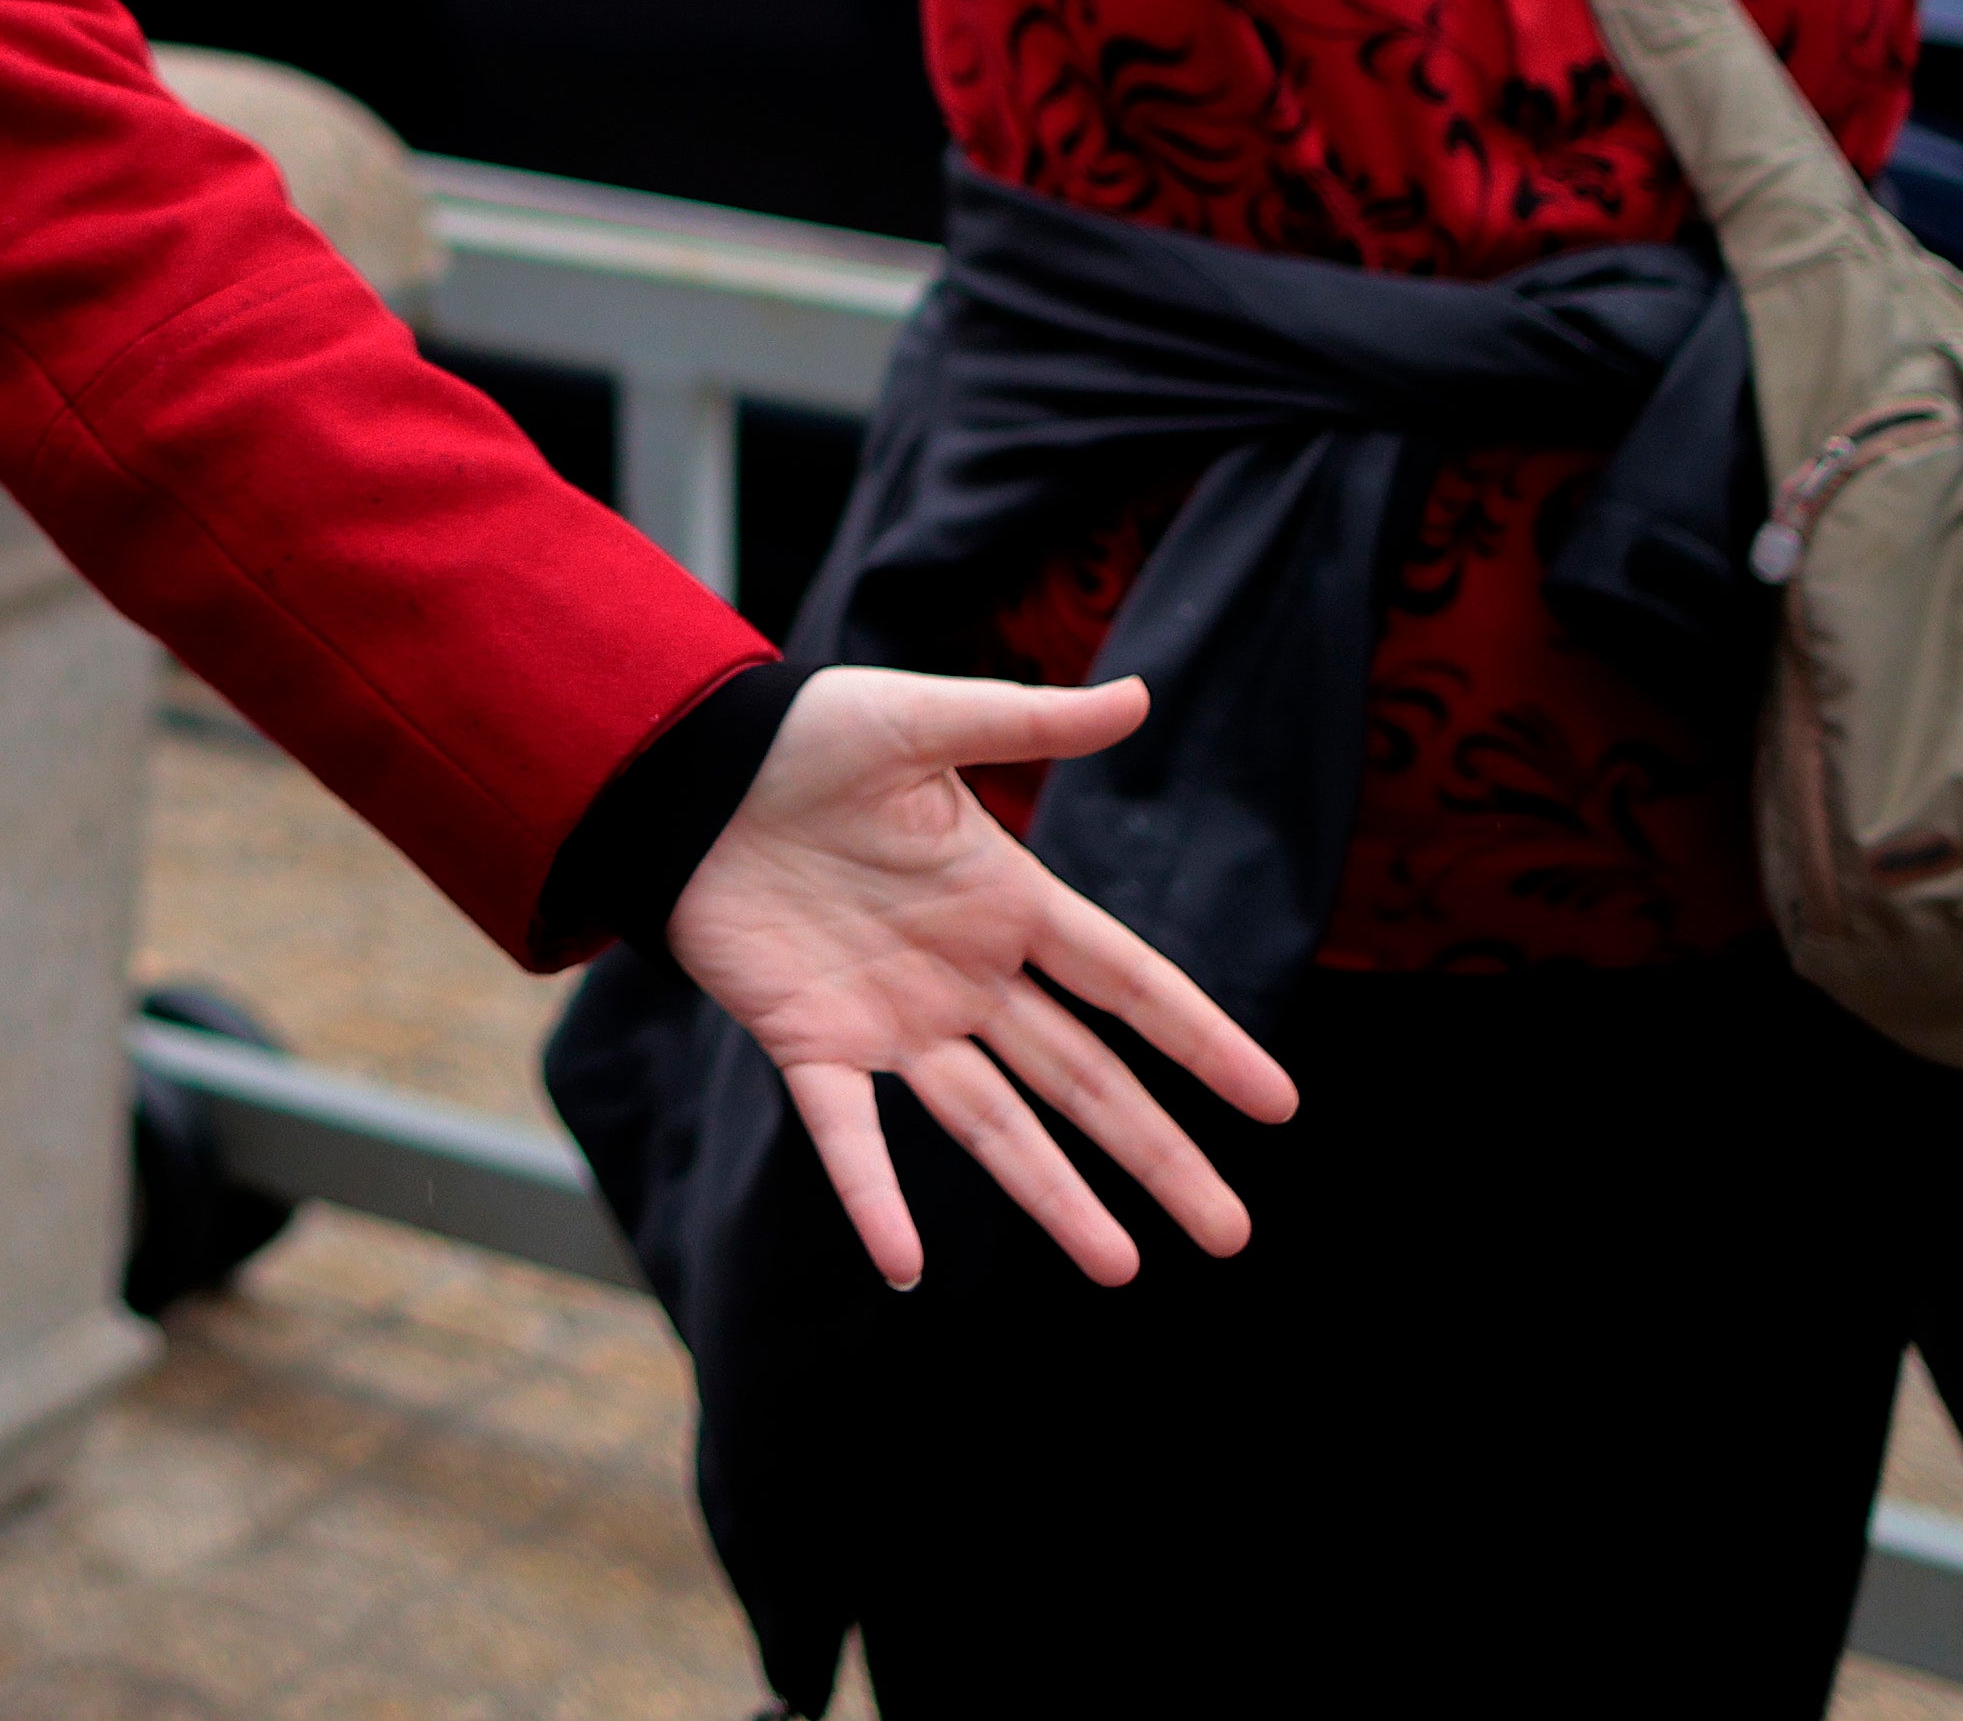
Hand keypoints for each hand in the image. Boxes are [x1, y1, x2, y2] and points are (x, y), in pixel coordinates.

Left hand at [658, 668, 1295, 1292]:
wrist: (686, 765)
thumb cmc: (803, 734)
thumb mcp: (920, 718)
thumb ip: (1024, 721)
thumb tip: (1138, 695)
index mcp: (1005, 902)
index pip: (1128, 985)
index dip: (1201, 1041)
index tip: (1276, 1103)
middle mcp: (964, 977)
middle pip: (1084, 1079)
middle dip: (1158, 1154)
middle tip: (1230, 1234)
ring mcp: (892, 1018)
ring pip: (993, 1126)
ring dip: (1054, 1197)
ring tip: (1121, 1268)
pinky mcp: (810, 1040)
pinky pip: (849, 1134)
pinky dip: (873, 1198)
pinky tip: (907, 1264)